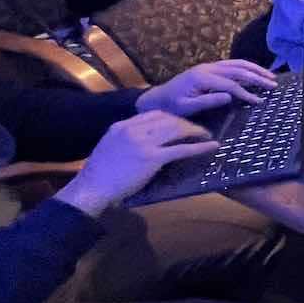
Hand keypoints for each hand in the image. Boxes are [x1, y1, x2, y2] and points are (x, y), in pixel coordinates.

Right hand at [55, 112, 219, 216]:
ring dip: (195, 131)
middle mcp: (133, 130)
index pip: (153, 114)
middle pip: (168, 119)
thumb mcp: (109, 147)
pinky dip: (199, 147)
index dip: (172, 117)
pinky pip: (181, 149)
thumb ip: (126, 140)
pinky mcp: (152, 158)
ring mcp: (143, 143)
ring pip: (176, 129)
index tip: (182, 122)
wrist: (92, 188)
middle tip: (199, 130)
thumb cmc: (99, 174)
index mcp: (122, 126)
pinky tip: (211, 147)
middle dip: (186, 123)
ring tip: (207, 136)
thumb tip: (146, 140)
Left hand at [137, 60, 277, 116]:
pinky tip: (256, 72)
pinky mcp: (210, 68)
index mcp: (201, 78)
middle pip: (237, 69)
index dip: (246, 93)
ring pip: (237, 64)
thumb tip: (230, 96)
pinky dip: (246, 67)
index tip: (259, 101)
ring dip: (255, 69)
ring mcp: (209, 66)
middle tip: (273, 85)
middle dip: (257, 77)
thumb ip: (208, 101)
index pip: (230, 84)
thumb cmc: (171, 106)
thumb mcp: (186, 108)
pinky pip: (232, 64)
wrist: (158, 98)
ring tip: (271, 76)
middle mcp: (207, 68)